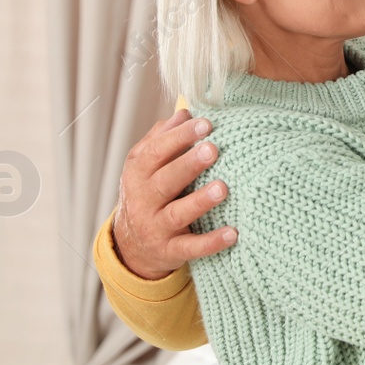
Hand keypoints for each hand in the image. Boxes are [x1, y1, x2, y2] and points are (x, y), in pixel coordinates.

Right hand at [111, 109, 236, 280]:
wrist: (131, 246)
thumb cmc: (148, 193)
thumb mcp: (146, 166)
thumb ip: (163, 139)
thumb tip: (184, 112)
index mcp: (138, 173)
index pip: (156, 152)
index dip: (178, 137)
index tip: (204, 124)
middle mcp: (143, 200)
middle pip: (165, 181)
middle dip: (188, 164)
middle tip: (213, 149)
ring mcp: (155, 227)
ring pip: (176, 214)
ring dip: (200, 201)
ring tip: (222, 188)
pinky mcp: (169, 251)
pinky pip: (191, 248)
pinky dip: (211, 242)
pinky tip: (233, 233)